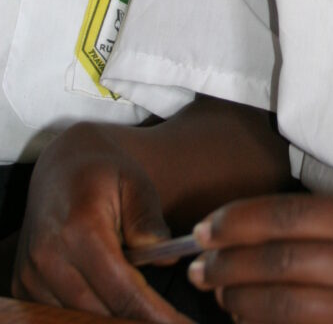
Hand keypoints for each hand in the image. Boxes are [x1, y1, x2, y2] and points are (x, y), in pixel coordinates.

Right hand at [13, 124, 185, 322]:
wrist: (61, 165)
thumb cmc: (104, 173)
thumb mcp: (136, 182)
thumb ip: (148, 220)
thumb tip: (167, 260)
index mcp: (80, 229)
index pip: (123, 291)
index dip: (154, 316)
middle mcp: (49, 256)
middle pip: (100, 314)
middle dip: (137, 322)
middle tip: (169, 323)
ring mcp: (31, 274)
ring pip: (78, 319)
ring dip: (112, 320)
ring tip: (145, 312)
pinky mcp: (23, 285)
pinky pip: (57, 315)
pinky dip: (87, 316)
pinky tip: (113, 309)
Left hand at [187, 194, 332, 323]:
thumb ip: (317, 220)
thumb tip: (236, 226)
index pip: (292, 216)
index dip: (239, 222)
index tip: (205, 228)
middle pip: (284, 264)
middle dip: (229, 264)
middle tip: (198, 265)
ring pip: (286, 309)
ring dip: (238, 300)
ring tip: (216, 291)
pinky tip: (244, 317)